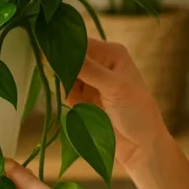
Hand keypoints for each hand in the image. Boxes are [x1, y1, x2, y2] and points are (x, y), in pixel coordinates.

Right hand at [65, 37, 169, 169]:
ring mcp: (91, 81)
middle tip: (64, 81)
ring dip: (65, 85)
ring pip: (65, 75)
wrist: (141, 145)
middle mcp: (100, 63)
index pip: (81, 43)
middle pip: (70, 58)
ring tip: (77, 98)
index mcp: (111, 53)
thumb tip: (60, 51)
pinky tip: (77, 105)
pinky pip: (66, 91)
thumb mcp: (114, 87)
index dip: (64, 48)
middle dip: (63, 69)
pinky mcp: (84, 98)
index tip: (47, 56)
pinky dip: (66, 97)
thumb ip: (88, 69)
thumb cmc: (136, 111)